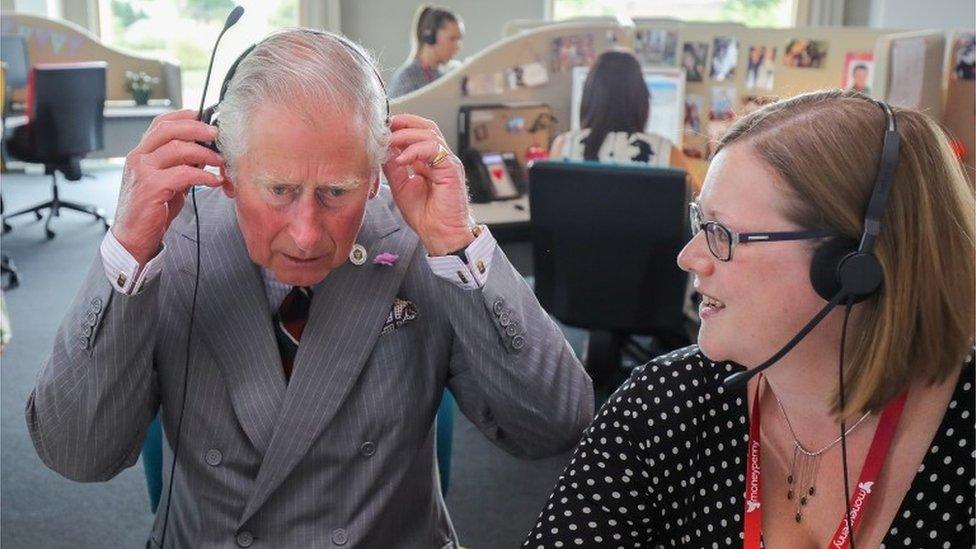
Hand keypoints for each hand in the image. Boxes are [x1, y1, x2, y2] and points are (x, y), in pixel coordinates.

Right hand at [113, 110, 224, 264]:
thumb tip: (205, 154)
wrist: (133, 237)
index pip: (160, 124)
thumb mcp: (167, 182)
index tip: (203, 116)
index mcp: (141, 153)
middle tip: (217, 134)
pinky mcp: (152, 187)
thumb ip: (180, 166)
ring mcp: (143, 171)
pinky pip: (184, 174)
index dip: (183, 116)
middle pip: (169, 130)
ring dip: (205, 153)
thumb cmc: (152, 210)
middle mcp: (138, 158)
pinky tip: (214, 181)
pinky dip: (203, 176)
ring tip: (220, 161)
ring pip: (178, 149)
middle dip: (197, 129)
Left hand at [383, 114, 472, 255]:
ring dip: (407, 135)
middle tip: (385, 128)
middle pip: (426, 126)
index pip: (417, 132)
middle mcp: (440, 158)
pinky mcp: (452, 169)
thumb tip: (383, 149)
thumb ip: (393, 167)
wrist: (440, 234)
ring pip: (430, 133)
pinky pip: (435, 149)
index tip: (381, 130)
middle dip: (404, 123)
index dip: (400, 127)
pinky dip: (416, 150)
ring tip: (390, 142)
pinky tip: (402, 159)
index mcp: (429, 161)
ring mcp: (447, 162)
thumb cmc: (426, 217)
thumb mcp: (400, 187)